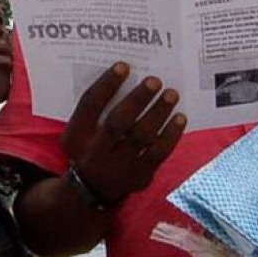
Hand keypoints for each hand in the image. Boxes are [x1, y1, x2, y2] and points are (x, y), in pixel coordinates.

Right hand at [60, 63, 186, 204]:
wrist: (92, 190)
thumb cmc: (88, 146)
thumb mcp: (77, 130)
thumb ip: (93, 107)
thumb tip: (123, 74)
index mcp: (77, 135)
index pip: (89, 106)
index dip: (106, 85)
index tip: (123, 66)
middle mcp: (95, 152)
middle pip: (117, 123)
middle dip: (137, 100)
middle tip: (154, 80)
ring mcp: (119, 167)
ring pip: (141, 138)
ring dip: (159, 114)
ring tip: (171, 94)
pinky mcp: (139, 176)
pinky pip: (158, 154)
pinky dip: (171, 135)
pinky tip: (180, 118)